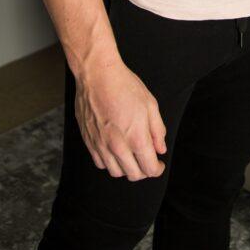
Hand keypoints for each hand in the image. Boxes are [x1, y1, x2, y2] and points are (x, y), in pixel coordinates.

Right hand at [74, 58, 167, 179]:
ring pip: (116, 172)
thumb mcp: (150, 104)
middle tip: (147, 161)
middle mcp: (118, 146)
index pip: (149, 168)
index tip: (159, 164)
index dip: (157, 169)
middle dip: (144, 171)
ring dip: (127, 169)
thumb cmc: (124, 85)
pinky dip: (110, 163)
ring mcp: (101, 145)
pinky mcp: (89, 141)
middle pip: (133, 174)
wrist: (96, 74)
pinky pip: (100, 163)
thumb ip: (158, 130)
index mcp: (136, 138)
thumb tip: (160, 148)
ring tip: (131, 157)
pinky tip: (115, 152)